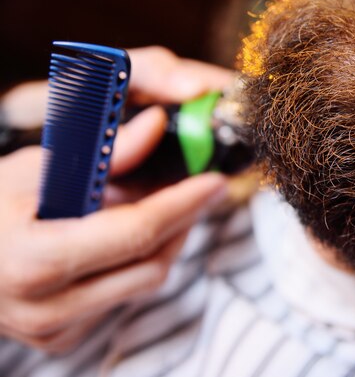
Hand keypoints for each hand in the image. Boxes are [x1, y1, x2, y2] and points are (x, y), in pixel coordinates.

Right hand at [0, 47, 234, 351]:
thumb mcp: (34, 169)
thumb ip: (103, 154)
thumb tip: (156, 124)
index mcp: (36, 259)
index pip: (135, 233)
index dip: (182, 204)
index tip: (214, 181)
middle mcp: (46, 306)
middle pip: (150, 264)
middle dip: (183, 222)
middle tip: (197, 190)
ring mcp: (54, 328)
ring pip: (144, 282)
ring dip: (166, 242)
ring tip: (164, 207)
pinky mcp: (61, 337)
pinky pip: (123, 297)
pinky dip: (139, 264)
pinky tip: (129, 238)